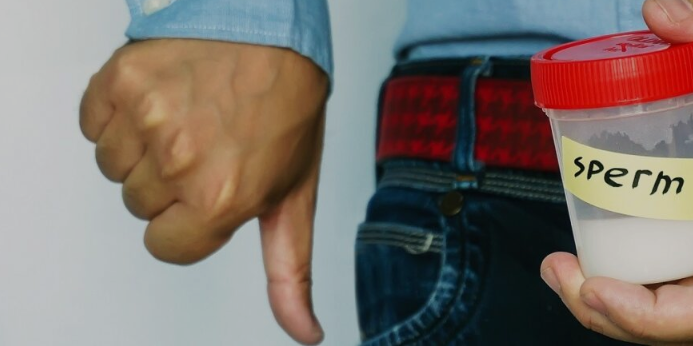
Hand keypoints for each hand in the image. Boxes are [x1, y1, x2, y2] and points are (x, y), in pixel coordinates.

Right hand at [80, 39, 327, 344]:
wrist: (271, 28)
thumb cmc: (286, 108)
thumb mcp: (295, 195)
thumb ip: (290, 270)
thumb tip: (305, 333)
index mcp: (224, 198)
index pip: (167, 247)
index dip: (191, 220)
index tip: (213, 186)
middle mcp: (181, 163)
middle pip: (140, 207)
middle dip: (171, 183)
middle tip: (211, 142)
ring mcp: (147, 119)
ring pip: (114, 167)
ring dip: (143, 148)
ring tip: (190, 116)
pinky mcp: (120, 82)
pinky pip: (94, 124)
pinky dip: (118, 114)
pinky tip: (164, 97)